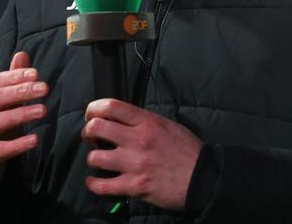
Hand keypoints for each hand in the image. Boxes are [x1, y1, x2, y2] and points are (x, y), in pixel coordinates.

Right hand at [0, 51, 48, 187]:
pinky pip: (0, 149)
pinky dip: (18, 144)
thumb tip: (22, 54)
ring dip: (21, 114)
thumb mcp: (2, 106)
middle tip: (44, 89)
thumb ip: (12, 82)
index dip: (14, 76)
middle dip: (20, 92)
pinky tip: (35, 140)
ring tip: (43, 111)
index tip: (36, 74)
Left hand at [82, 98, 201, 210]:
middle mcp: (138, 140)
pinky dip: (94, 184)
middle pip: (97, 128)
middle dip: (87, 131)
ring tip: (97, 160)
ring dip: (92, 159)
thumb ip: (143, 121)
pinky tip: (93, 182)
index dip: (93, 108)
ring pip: (96, 157)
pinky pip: (103, 185)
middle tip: (89, 136)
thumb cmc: (187, 151)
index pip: (111, 106)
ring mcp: (135, 164)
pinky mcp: (135, 186)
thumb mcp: (167, 125)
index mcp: (147, 122)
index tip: (90, 114)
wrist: (204, 178)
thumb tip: (121, 119)